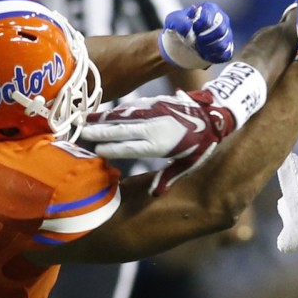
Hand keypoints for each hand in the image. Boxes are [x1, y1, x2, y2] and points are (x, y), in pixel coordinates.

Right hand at [83, 90, 234, 195]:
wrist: (215, 116)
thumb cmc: (201, 144)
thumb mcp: (188, 164)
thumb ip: (169, 177)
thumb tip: (154, 195)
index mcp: (159, 145)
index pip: (130, 148)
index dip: (113, 148)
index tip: (97, 151)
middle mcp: (154, 127)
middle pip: (122, 129)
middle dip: (101, 131)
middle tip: (82, 132)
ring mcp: (154, 112)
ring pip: (124, 115)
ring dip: (104, 117)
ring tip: (86, 120)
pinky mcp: (156, 102)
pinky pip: (133, 106)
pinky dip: (118, 109)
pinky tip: (106, 112)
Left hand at [158, 2, 233, 68]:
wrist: (181, 40)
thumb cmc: (179, 26)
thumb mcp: (173, 20)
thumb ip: (178, 22)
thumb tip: (187, 28)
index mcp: (210, 8)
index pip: (209, 19)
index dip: (199, 27)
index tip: (192, 29)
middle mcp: (222, 19)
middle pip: (220, 31)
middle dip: (205, 39)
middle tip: (196, 41)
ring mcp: (227, 33)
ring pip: (224, 45)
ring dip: (209, 50)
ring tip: (199, 49)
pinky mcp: (227, 47)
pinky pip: (226, 55)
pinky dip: (214, 58)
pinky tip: (205, 55)